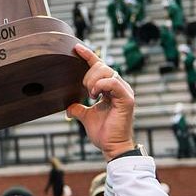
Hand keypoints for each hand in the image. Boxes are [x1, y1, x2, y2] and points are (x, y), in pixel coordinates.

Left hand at [65, 43, 137, 160]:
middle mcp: (120, 87)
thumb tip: (69, 106)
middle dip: (89, 74)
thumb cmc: (104, 133)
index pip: (100, 67)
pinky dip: (101, 85)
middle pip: (103, 66)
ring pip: (108, 71)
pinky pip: (113, 82)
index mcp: (111, 89)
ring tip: (90, 93)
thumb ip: (78, 109)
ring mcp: (124, 92)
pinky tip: (94, 94)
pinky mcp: (127, 99)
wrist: (112, 147)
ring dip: (94, 80)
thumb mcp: (86, 117)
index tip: (76, 48)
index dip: (89, 56)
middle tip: (84, 90)